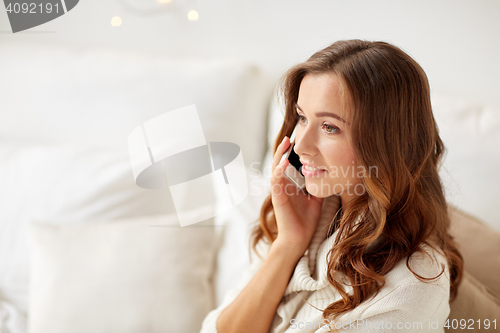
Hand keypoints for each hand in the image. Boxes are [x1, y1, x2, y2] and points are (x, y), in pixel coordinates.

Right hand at [270, 136, 324, 256]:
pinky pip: (275, 182)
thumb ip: (318, 187)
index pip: (286, 165)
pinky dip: (278, 171)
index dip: (289, 153)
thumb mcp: (315, 200)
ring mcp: (278, 192)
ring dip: (279, 156)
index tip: (297, 141)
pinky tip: (284, 163)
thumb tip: (329, 176)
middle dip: (283, 150)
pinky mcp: (277, 199)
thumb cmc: (305, 222)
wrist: (299, 240)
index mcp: (289, 186)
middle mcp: (281, 187)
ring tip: (285, 144)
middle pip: (279, 163)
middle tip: (289, 137)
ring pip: (275, 169)